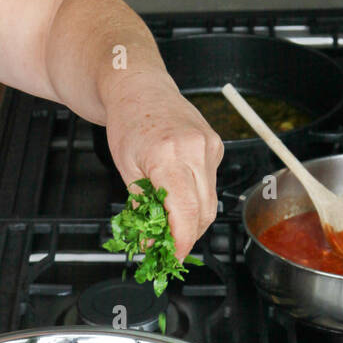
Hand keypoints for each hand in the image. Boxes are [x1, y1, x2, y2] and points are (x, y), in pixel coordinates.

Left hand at [104, 74, 222, 260]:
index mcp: (167, 155)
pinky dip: (197, 197)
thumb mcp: (127, 169)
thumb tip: (151, 240)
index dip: (181, 242)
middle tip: (170, 248)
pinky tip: (180, 196)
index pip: (185, 212)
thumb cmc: (128, 122)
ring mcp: (209, 146)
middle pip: (203, 212)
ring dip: (194, 220)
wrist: (138, 86)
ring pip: (210, 201)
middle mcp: (194, 149)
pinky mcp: (216, 145)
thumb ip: (143, 206)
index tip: (172, 257)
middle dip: (187, 236)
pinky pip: (210, 183)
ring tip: (173, 226)